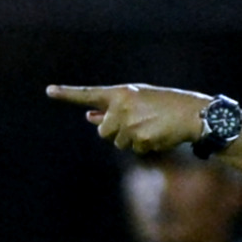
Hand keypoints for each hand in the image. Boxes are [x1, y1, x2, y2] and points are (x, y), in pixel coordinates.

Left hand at [46, 84, 209, 154]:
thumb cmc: (163, 104)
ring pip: (117, 143)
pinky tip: (157, 134)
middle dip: (114, 131)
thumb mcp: (136, 100)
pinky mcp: (140, 141)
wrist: (191, 113)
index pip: (89, 94)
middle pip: (103, 131)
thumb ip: (110, 109)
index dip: (68, 94)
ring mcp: (130, 126)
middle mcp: (121, 108)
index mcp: (120, 93)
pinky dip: (144, 146)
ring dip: (130, 139)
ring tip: (150, 126)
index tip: (49, 91)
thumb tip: (88, 117)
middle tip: (137, 122)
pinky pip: (134, 150)